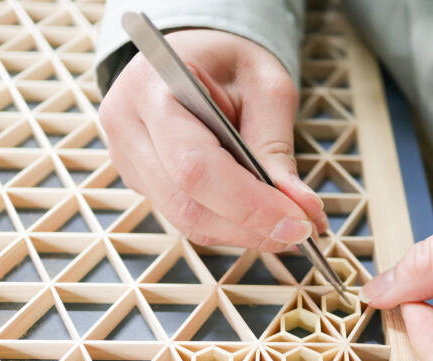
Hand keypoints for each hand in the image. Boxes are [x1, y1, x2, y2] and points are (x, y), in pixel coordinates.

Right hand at [99, 30, 326, 250]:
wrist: (197, 54)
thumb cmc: (230, 62)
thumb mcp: (266, 87)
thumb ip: (277, 146)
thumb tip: (301, 208)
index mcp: (150, 88)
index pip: (195, 166)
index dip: (249, 204)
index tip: (299, 222)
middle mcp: (127, 127)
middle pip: (187, 204)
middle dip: (252, 226)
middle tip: (305, 231)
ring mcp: (127, 159)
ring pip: (186, 220)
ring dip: (244, 233)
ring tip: (291, 228)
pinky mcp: (142, 182)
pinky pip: (186, 218)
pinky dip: (231, 226)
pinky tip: (263, 220)